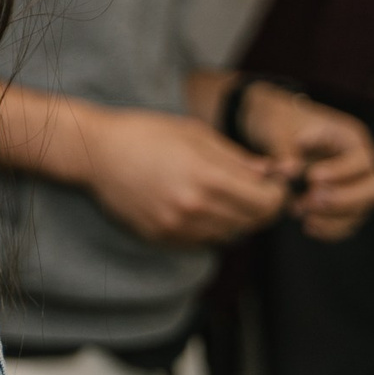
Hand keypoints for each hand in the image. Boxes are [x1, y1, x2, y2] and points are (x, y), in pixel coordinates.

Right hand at [80, 106, 288, 248]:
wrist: (95, 153)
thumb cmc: (146, 134)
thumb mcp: (195, 134)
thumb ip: (236, 157)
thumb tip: (270, 173)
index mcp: (207, 177)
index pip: (267, 202)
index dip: (278, 194)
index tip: (274, 185)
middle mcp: (195, 208)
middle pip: (252, 222)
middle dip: (260, 207)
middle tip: (253, 191)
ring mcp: (177, 226)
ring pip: (229, 234)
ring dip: (235, 218)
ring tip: (221, 195)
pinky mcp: (162, 237)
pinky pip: (203, 241)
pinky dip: (209, 227)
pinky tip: (196, 206)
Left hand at [238, 83, 373, 241]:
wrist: (273, 128)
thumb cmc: (279, 122)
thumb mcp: (278, 129)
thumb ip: (284, 149)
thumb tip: (290, 173)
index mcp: (350, 139)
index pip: (361, 161)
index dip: (340, 173)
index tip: (311, 178)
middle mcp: (360, 164)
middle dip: (343, 200)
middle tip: (308, 201)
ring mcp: (355, 185)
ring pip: (362, 210)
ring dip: (334, 218)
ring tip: (299, 212)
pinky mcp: (345, 204)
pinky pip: (349, 222)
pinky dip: (331, 228)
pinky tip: (307, 227)